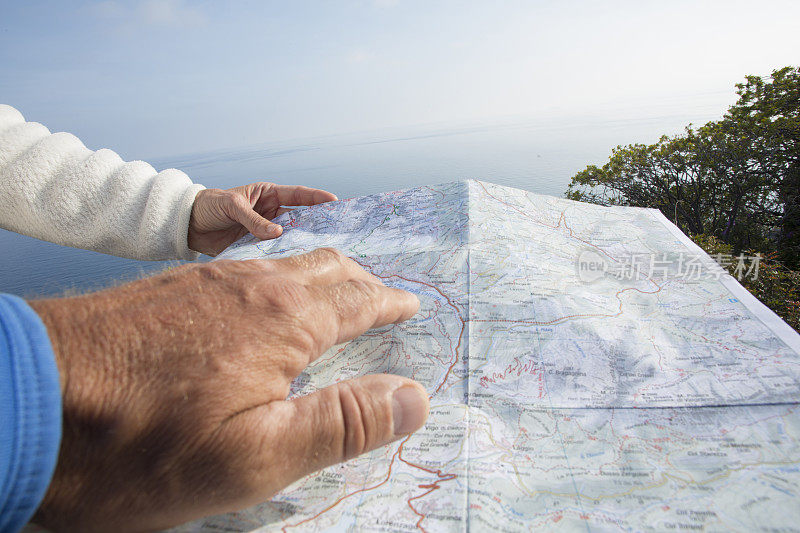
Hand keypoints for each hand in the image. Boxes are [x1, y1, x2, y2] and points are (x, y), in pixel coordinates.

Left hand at [28, 248, 426, 531]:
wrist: (23, 400)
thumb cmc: (141, 442)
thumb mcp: (256, 455)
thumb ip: (342, 424)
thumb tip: (414, 396)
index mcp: (284, 319)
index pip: (358, 300)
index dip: (389, 303)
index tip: (410, 304)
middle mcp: (249, 285)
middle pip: (325, 267)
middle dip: (360, 279)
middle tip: (380, 295)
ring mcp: (204, 282)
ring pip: (282, 266)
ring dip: (318, 277)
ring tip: (330, 295)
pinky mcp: (168, 291)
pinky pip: (244, 273)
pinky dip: (276, 283)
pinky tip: (259, 306)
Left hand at [187, 182, 337, 255]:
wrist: (188, 226)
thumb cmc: (209, 206)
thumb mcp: (231, 206)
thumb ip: (253, 220)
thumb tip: (277, 233)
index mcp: (267, 195)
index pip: (297, 195)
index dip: (316, 198)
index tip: (334, 202)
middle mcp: (270, 213)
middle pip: (298, 218)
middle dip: (315, 223)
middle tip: (335, 230)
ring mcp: (265, 231)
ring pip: (289, 236)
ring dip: (300, 242)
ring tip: (319, 249)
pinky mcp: (257, 247)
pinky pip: (274, 251)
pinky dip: (283, 256)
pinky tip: (295, 262)